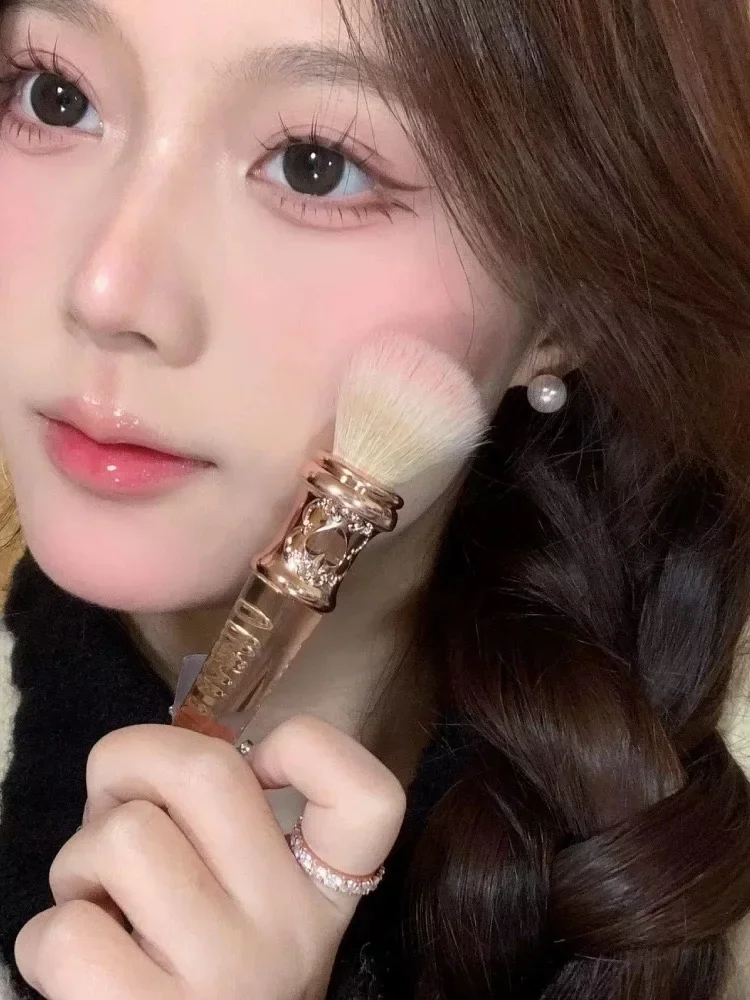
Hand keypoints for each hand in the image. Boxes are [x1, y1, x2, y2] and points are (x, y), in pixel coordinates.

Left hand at [15, 717, 406, 999]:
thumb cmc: (214, 974)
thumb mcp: (255, 903)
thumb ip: (228, 825)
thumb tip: (147, 759)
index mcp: (324, 890)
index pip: (368, 795)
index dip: (307, 744)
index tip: (259, 764)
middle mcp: (289, 931)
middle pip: (207, 772)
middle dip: (129, 759)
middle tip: (115, 802)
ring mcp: (223, 980)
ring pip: (125, 838)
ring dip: (80, 857)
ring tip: (97, 896)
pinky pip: (68, 933)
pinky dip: (47, 933)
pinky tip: (78, 954)